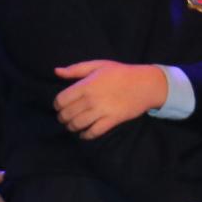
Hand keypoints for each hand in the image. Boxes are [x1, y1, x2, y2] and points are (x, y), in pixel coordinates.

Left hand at [53, 61, 167, 138]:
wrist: (145, 84)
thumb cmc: (120, 73)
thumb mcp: (98, 65)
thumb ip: (76, 69)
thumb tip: (56, 71)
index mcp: (86, 85)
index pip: (61, 100)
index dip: (57, 105)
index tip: (60, 106)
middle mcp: (91, 99)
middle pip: (67, 114)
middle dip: (62, 117)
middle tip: (64, 118)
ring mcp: (102, 110)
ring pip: (77, 125)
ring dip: (71, 127)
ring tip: (72, 125)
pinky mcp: (112, 120)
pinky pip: (93, 132)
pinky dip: (85, 136)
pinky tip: (84, 134)